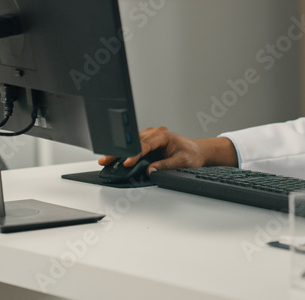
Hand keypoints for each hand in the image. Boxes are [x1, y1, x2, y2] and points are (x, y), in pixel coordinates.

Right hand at [97, 127, 237, 174]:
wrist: (198, 152)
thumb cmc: (192, 155)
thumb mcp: (181, 162)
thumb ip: (165, 166)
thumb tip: (151, 171)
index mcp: (163, 135)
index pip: (145, 145)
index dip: (135, 154)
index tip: (127, 163)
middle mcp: (155, 133)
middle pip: (134, 143)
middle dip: (120, 152)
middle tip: (106, 160)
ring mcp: (150, 137)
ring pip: (132, 144)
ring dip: (120, 152)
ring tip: (106, 160)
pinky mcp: (148, 143)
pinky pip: (134, 147)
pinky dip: (125, 154)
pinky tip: (115, 159)